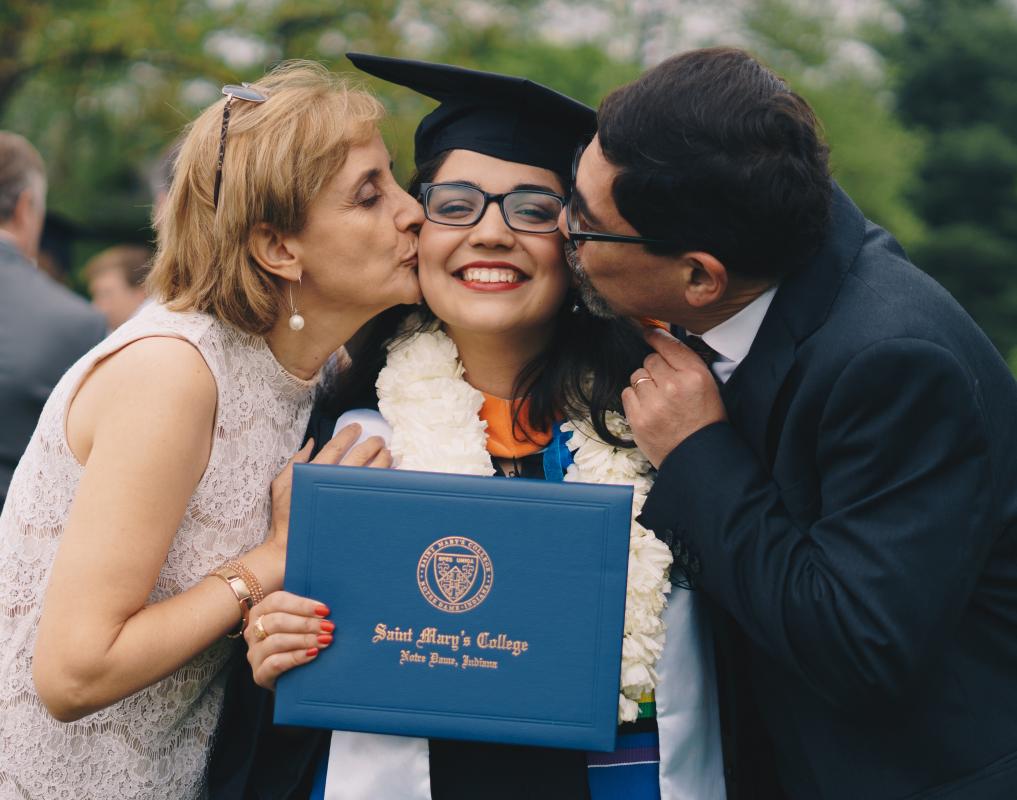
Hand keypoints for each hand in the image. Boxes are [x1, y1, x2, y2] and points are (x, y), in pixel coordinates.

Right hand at [244, 591, 332, 689]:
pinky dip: (296, 657)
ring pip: (276, 641)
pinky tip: (312, 654)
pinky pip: (275, 663)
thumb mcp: (299, 618)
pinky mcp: (259, 674)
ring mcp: (254, 653)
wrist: (293, 675)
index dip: (302, 604)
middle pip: (277, 621)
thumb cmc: (299, 638)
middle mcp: (252, 630)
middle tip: (329, 627)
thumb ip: (305, 604)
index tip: (325, 610)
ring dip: (304, 640)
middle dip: (306, 623)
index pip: (277, 601)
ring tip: (325, 641)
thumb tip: (322, 591)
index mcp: (261, 611)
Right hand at [267, 423, 391, 550]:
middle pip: (359, 457)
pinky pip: (376, 494)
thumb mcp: (282, 485)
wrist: (292, 549)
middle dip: (371, 444)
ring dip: (383, 460)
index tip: (357, 427)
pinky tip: (391, 476)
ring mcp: (347, 499)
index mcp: (314, 474)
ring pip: (372, 474)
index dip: (348, 435)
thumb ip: (295, 461)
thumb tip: (310, 442)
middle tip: (378, 439)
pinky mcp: (357, 514)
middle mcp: (333, 484)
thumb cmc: (285, 517)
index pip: (335, 447)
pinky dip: (386, 482)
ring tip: (388, 453)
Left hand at [622, 327, 726, 467]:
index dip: (656, 336)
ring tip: (658, 400)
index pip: (668, 344)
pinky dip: (635, 400)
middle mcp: (673, 385)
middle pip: (649, 360)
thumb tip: (660, 337)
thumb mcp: (708, 385)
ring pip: (636, 376)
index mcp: (695, 375)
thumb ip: (685, 362)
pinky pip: (627, 394)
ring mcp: (653, 403)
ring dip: (644, 385)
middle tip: (666, 386)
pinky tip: (650, 410)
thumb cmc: (705, 420)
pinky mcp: (638, 418)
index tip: (649, 332)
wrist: (699, 457)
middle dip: (655, 369)